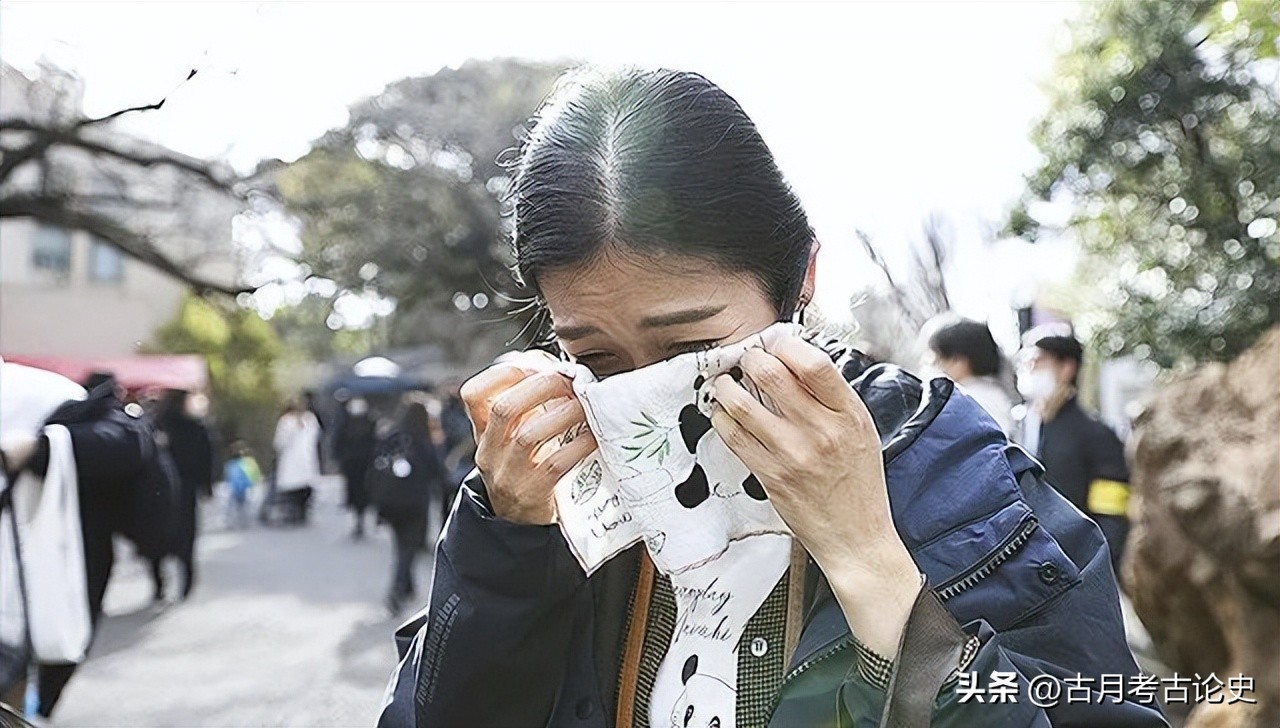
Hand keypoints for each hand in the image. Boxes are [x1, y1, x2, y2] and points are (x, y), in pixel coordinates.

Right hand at [460, 360, 596, 524]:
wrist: (518, 522)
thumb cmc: (525, 466)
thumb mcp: (513, 436)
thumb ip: (527, 405)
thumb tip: (560, 369)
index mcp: (482, 431)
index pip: (472, 394)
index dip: (502, 373)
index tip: (535, 366)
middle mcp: (489, 452)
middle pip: (504, 409)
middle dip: (541, 387)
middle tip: (570, 380)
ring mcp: (507, 475)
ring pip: (528, 436)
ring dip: (563, 414)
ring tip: (585, 405)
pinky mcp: (531, 494)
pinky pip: (554, 464)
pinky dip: (578, 445)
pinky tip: (593, 436)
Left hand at [709, 335, 920, 654]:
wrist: (856, 537)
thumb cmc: (859, 483)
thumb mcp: (861, 431)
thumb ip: (832, 398)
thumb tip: (797, 360)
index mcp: (849, 415)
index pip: (813, 363)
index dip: (785, 344)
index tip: (774, 342)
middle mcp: (822, 432)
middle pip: (771, 374)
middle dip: (749, 358)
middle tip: (745, 359)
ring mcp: (793, 455)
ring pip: (742, 404)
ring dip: (726, 386)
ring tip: (725, 382)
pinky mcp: (771, 477)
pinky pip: (733, 437)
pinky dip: (722, 419)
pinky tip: (723, 414)